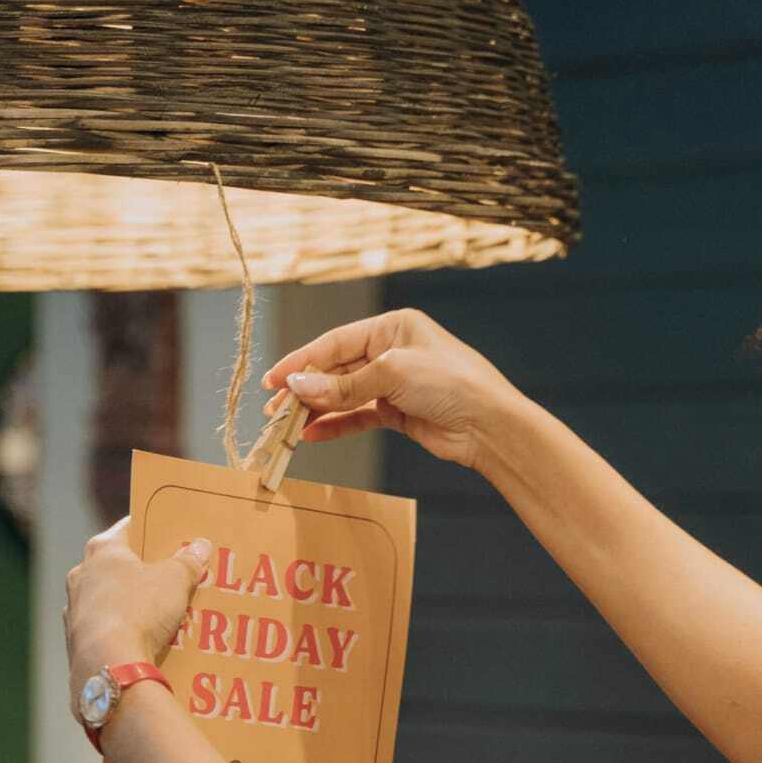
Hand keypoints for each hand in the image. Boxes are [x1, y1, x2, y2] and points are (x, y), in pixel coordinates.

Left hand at [64, 518, 210, 722]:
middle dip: (145, 570)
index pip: (130, 527)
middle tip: (173, 576)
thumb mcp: (175, 580)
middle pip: (118, 565)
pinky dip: (122, 631)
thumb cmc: (139, 611)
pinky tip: (143, 640)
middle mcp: (82, 574)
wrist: (109, 665)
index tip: (171, 535)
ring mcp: (75, 609)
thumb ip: (188, 561)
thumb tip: (200, 546)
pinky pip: (105, 628)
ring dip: (131, 603)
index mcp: (103, 550)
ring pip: (109, 598)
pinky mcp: (75, 640)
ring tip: (162, 613)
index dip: (152, 529)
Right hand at [261, 308, 524, 469]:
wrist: (488, 425)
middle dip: (304, 391)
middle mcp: (391, 351)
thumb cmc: (451, 384)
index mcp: (392, 327)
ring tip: (286, 427)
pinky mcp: (398, 412)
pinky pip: (358, 417)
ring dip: (315, 411)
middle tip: (274, 411)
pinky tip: (313, 435)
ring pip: (344, 396)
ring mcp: (394, 383)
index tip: (273, 381)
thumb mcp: (392, 375)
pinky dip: (336, 425)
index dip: (301, 362)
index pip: (334, 343)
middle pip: (335, 371)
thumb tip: (297, 388)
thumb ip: (342, 386)